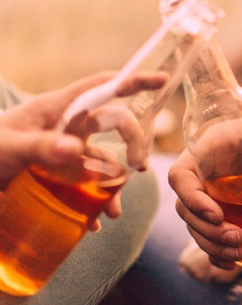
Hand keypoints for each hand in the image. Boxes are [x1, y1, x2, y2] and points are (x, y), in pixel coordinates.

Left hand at [0, 71, 166, 230]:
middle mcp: (66, 126)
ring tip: (113, 212)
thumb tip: (77, 150)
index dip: (134, 81)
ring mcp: (63, 150)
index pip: (103, 87)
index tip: (162, 80)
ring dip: (114, 185)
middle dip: (133, 144)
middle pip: (114, 125)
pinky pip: (85, 184)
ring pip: (102, 161)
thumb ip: (41, 147)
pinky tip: (92, 223)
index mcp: (59, 109)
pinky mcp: (57, 173)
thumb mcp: (9, 148)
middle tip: (139, 167)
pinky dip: (92, 204)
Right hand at [170, 85, 241, 268]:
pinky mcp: (233, 204)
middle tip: (237, 240)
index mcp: (213, 145)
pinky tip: (232, 263)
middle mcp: (209, 168)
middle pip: (186, 205)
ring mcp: (219, 188)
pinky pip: (214, 229)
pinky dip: (217, 249)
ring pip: (198, 222)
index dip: (192, 199)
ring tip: (239, 255)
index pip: (182, 175)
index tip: (218, 216)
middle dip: (205, 229)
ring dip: (210, 243)